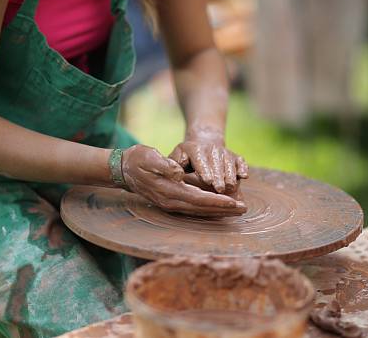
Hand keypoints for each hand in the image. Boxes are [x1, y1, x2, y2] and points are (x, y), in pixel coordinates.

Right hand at [122, 145, 246, 216]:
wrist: (123, 169)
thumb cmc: (138, 159)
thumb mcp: (149, 156)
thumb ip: (165, 164)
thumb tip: (178, 171)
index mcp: (169, 191)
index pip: (198, 199)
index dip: (218, 201)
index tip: (235, 201)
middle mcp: (171, 202)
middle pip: (203, 209)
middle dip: (224, 209)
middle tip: (244, 209)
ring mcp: (171, 205)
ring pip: (200, 211)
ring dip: (219, 211)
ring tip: (238, 210)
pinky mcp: (172, 203)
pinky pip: (194, 209)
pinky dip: (209, 209)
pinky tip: (221, 208)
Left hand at [169, 128, 247, 193]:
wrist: (204, 142)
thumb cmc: (186, 156)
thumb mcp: (176, 156)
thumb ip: (173, 164)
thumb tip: (174, 173)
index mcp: (194, 149)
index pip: (200, 161)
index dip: (204, 170)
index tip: (207, 180)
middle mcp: (211, 149)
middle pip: (216, 164)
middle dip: (218, 176)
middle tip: (219, 188)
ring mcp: (225, 152)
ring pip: (229, 163)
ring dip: (230, 175)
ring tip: (231, 186)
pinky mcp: (235, 156)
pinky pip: (241, 161)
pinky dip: (243, 168)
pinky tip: (244, 176)